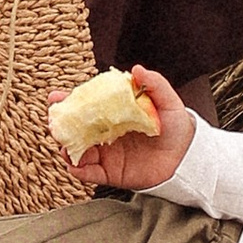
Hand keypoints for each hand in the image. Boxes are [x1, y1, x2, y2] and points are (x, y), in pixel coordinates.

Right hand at [59, 63, 196, 193]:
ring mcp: (106, 154)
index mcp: (112, 113)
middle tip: (55, 122)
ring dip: (66, 147)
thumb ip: (154, 84)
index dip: (68, 101)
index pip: (85, 105)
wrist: (187, 156)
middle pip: (74, 128)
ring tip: (65, 145)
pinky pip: (89, 173)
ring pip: (77, 151)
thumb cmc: (175, 126)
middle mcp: (104, 133)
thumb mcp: (167, 101)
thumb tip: (137, 69)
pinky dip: (78, 170)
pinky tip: (75, 165)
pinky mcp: (110, 173)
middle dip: (60, 125)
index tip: (56, 98)